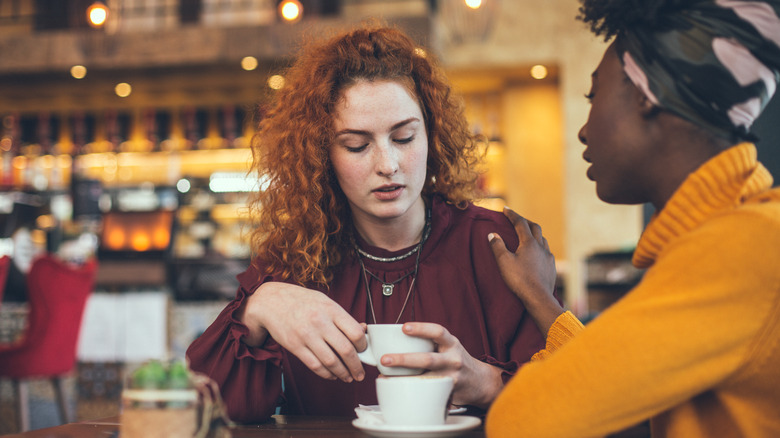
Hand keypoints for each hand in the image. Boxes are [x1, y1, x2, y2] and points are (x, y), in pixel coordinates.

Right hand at [240, 282, 367, 382]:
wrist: (271, 302)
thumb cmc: (301, 301)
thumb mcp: (325, 302)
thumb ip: (342, 317)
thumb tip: (363, 330)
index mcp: (331, 309)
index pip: (355, 332)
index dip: (363, 346)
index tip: (363, 351)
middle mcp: (320, 323)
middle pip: (346, 350)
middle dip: (356, 366)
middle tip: (360, 373)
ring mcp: (307, 335)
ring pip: (331, 362)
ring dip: (343, 373)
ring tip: (348, 377)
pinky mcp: (295, 347)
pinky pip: (315, 366)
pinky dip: (326, 374)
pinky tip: (332, 375)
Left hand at [379, 323, 503, 408]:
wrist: (480, 382)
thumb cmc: (455, 360)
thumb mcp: (448, 346)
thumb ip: (429, 343)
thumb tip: (395, 340)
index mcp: (451, 344)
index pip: (438, 332)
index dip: (421, 329)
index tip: (403, 328)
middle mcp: (453, 360)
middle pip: (428, 360)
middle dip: (404, 359)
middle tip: (385, 359)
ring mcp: (451, 378)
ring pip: (426, 379)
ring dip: (404, 379)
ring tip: (385, 378)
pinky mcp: (448, 393)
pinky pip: (428, 392)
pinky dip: (411, 390)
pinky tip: (397, 389)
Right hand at [488, 207, 562, 335]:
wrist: (538, 298)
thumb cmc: (519, 279)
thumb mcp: (504, 262)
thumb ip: (497, 246)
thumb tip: (492, 234)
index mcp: (529, 243)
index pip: (520, 223)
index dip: (512, 214)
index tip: (505, 209)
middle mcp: (541, 246)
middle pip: (535, 227)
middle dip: (525, 221)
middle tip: (517, 220)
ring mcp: (548, 257)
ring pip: (543, 239)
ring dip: (534, 234)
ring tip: (527, 235)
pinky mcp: (552, 267)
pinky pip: (546, 251)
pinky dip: (540, 246)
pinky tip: (537, 253)